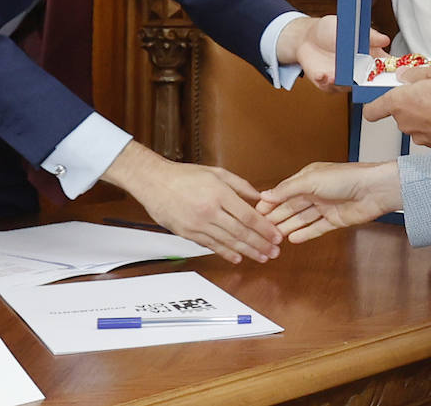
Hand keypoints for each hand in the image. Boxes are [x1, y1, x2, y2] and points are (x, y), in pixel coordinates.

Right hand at [102, 142, 281, 263]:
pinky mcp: (188, 233)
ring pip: (228, 243)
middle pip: (241, 233)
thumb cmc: (184, 175)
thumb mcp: (217, 172)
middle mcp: (209, 211)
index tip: (277, 236)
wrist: (154, 182)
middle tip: (274, 252)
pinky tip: (237, 258)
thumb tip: (260, 198)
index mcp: (219, 194)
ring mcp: (198, 225)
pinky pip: (211, 246)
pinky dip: (226, 253)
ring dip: (247, 252)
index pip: (248, 216)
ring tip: (262, 258)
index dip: (265, 229)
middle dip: (261, 244)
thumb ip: (240, 186)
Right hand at [257, 161, 401, 242]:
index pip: (284, 192)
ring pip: (301, 219)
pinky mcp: (335, 220)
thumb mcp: (310, 180)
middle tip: (261, 229)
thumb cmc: (344, 178)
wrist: (373, 190)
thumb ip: (287, 190)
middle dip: (276, 217)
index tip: (256, 213)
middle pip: (291, 207)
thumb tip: (265, 195)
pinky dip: (304, 234)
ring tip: (273, 237)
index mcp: (307, 178)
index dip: (270, 203)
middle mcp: (315, 192)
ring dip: (288, 227)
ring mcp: (325, 207)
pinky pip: (316, 228)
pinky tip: (293, 239)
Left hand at [277, 14, 390, 89]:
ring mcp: (343, 79)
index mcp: (368, 57)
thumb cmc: (330, 30)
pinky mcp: (328, 83)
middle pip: (370, 83)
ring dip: (345, 83)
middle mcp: (358, 71)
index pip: (385, 68)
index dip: (391, 72)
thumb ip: (369, 35)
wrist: (307, 37)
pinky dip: (327, 83)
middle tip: (366, 79)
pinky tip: (324, 75)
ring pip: (349, 87)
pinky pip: (329, 87)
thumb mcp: (350, 26)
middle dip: (370, 85)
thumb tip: (385, 40)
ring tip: (338, 75)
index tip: (392, 72)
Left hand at [363, 65, 430, 150]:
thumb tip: (404, 74)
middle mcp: (405, 122)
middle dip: (410, 103)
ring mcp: (419, 136)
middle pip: (398, 113)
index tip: (380, 100)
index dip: (375, 105)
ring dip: (424, 115)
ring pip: (415, 123)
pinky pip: (429, 132)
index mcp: (399, 103)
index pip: (372, 110)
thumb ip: (415, 73)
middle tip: (427, 92)